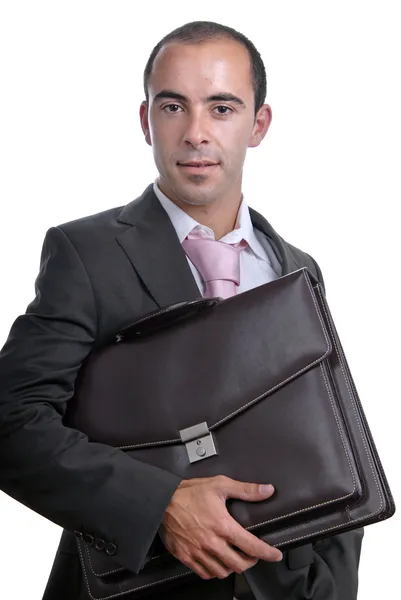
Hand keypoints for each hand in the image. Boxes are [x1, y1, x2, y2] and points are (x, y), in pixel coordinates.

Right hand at [159, 475, 282, 579]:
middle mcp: (212, 543)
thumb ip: (246, 490)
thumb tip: (266, 490)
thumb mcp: (220, 485)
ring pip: (222, 572)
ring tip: (234, 558)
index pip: (252, 546)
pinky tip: (216, 563)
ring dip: (232, 567)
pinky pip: (205, 573)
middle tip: (252, 555)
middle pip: (239, 564)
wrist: (161, 501)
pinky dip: (214, 571)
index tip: (275, 555)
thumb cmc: (189, 492)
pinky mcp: (186, 557)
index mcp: (223, 526)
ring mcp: (199, 552)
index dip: (267, 553)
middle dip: (250, 561)